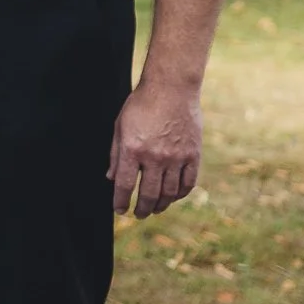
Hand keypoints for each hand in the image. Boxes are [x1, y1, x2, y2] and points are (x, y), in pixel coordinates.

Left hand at [109, 80, 202, 216]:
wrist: (171, 88)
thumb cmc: (141, 105)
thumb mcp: (120, 127)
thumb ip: (115, 154)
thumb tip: (110, 178)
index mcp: (133, 149)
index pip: (124, 185)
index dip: (120, 201)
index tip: (119, 210)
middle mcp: (155, 156)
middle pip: (148, 194)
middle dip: (142, 208)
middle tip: (139, 214)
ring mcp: (176, 157)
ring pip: (170, 193)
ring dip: (161, 205)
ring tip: (155, 209)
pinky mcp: (193, 155)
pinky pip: (188, 183)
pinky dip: (180, 194)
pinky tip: (174, 197)